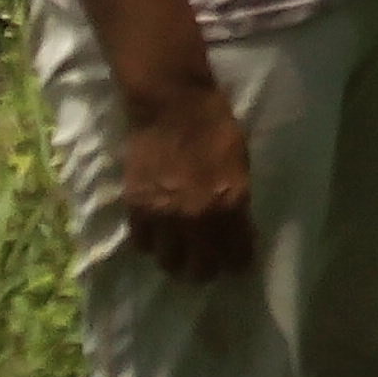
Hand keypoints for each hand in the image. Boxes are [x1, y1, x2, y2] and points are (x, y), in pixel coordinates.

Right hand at [120, 77, 255, 281]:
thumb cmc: (215, 126)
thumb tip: (238, 224)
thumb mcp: (240, 163)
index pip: (237, 255)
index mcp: (230, 204)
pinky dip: (151, 244)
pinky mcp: (137, 209)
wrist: (173, 106)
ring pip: (169, 263)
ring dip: (177, 261)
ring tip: (180, 254)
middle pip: (201, 269)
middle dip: (207, 270)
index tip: (237, 264)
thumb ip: (237, 197)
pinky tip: (158, 235)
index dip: (238, 262)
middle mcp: (197, 218)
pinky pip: (143, 244)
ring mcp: (165, 217)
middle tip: (207, 263)